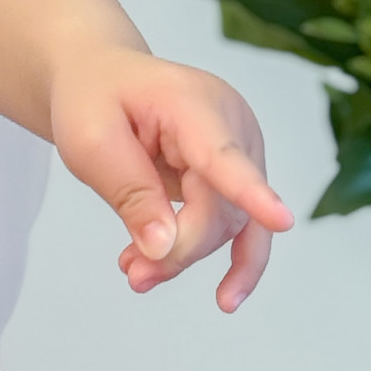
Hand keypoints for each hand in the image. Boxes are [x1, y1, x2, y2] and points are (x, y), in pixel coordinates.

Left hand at [48, 43, 293, 311]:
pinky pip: (243, 225)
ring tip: (138, 272)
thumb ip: (129, 192)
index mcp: (189, 101)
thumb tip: (166, 248)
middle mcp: (229, 122)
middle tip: (133, 271)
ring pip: (229, 224)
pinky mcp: (237, 171)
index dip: (250, 190)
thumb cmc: (94, 97)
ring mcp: (239, 146)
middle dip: (181, 248)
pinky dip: (233, 260)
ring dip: (187, 254)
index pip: (223, 153)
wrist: (100, 76)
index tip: (280, 220)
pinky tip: (226, 294)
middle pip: (221, 207)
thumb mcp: (89, 139)